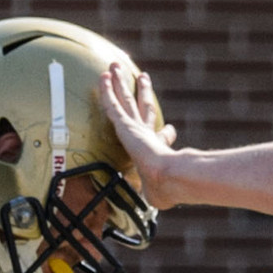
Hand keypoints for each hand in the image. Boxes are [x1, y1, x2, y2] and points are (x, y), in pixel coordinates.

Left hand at [94, 65, 181, 208]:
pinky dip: (107, 89)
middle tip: (142, 79)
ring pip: (126, 98)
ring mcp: (136, 126)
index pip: (161, 137)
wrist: (168, 176)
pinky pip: (112, 103)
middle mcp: (149, 133)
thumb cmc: (166, 189)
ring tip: (117, 66)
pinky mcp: (125, 124)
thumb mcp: (159, 194)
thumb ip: (157, 196)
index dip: (165, 133)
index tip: (169, 129)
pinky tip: (103, 76)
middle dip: (143, 92)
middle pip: (143, 107)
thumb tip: (159, 206)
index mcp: (159, 150)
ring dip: (121, 81)